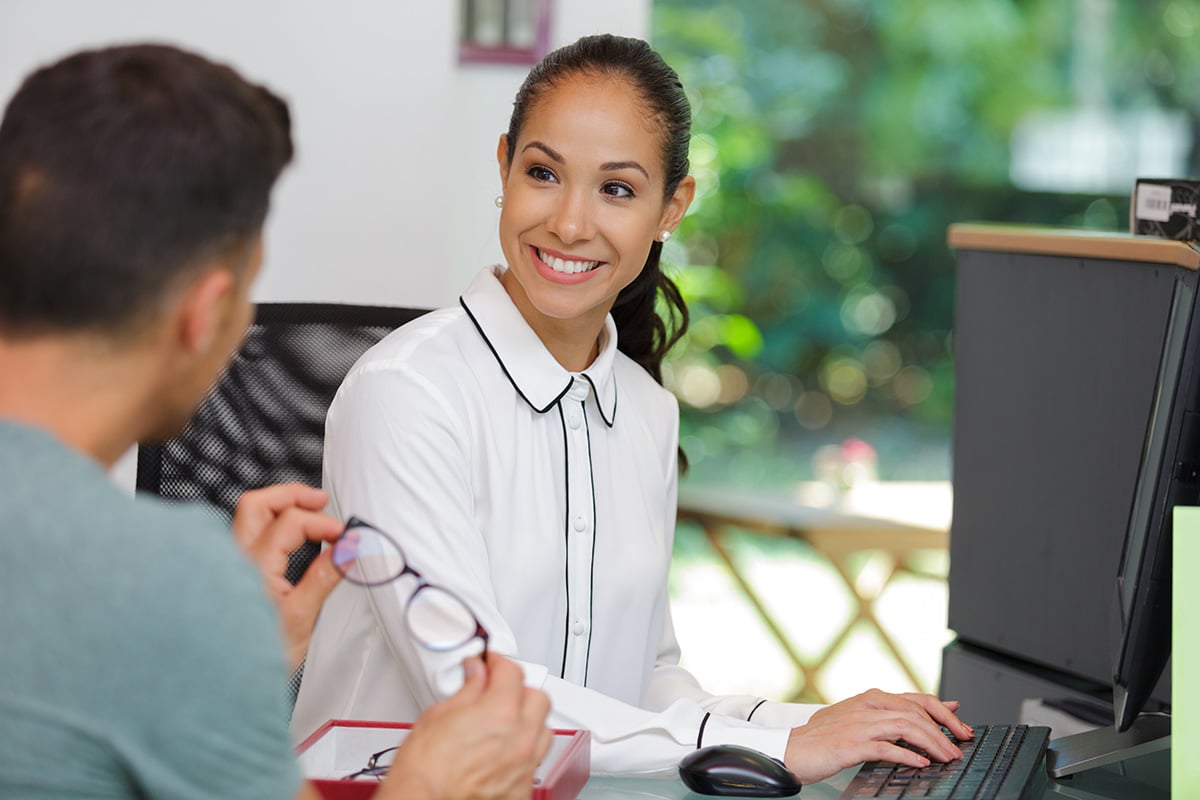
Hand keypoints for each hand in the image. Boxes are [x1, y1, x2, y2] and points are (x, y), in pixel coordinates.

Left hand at [231, 483, 344, 671]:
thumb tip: (347, 550)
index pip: (292, 521)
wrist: (222, 686)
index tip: (346, 537)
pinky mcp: (226, 576)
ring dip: (279, 508)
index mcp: (252, 567)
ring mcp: (226, 567)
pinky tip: (285, 539)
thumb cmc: (251, 660)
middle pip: (258, 504)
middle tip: (320, 500)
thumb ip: (324, 578)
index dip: (324, 523)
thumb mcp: (300, 619)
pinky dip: (269, 527)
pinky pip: (245, 537)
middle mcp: (232, 560)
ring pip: (248, 517)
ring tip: (306, 512)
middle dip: (292, 495)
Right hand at [378, 654, 552, 799]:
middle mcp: (520, 738)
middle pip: (537, 698)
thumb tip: (476, 675)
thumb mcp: (438, 715)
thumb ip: (467, 690)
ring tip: (506, 720)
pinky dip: (523, 751)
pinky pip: (534, 761)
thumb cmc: (424, 770)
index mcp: (500, 712)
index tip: (490, 664)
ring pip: (543, 729)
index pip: (513, 672)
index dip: (498, 662)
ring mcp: (524, 765)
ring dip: (528, 720)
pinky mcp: (522, 789)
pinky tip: (504, 750)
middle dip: (518, 689)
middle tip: (498, 689)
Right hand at [783, 689, 972, 784]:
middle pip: (916, 711)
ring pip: (905, 726)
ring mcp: (858, 724)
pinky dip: (907, 754)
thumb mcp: (857, 721)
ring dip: (932, 742)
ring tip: (946, 756)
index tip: (961, 726)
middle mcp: (866, 707)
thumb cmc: (823, 738)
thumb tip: (915, 719)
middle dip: (944, 729)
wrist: (791, 749)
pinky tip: (920, 763)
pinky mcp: (850, 743)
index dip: (943, 712)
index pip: (915, 699)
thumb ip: (886, 717)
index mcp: (869, 700)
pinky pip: (886, 747)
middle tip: (959, 746)